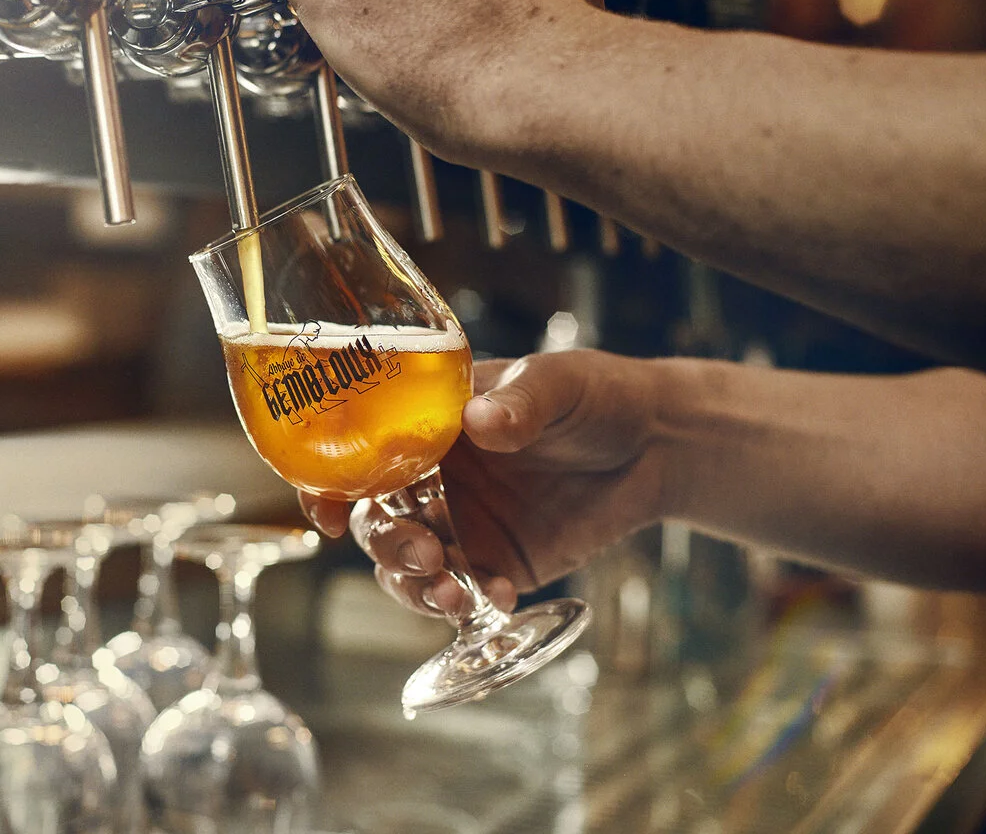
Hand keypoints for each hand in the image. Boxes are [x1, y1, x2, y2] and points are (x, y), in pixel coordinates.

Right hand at [300, 351, 667, 617]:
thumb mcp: (558, 383)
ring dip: (416, 585)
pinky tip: (496, 597)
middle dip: (388, 545)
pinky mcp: (498, 562)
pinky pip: (465, 591)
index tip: (328, 514)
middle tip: (426, 556)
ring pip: (409, 565)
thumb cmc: (595, 395)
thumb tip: (481, 421)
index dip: (328, 484)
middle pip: (376, 519)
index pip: (357, 453)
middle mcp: (433, 477)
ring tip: (453, 594)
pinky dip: (471, 602)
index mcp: (427, 424)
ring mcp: (462, 524)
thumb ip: (520, 402)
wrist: (657, 446)